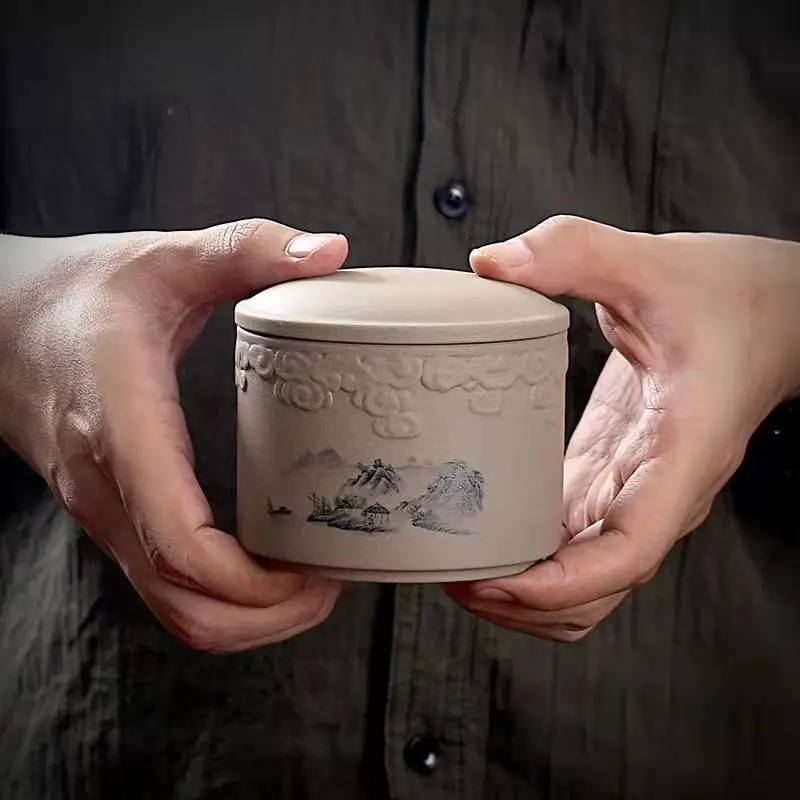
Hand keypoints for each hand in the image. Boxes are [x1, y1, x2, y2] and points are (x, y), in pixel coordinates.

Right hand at [0, 220, 347, 652]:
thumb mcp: (165, 257)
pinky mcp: (112, 512)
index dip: (258, 582)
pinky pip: (165, 586)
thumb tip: (333, 251)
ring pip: (174, 610)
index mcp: (125, 430)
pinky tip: (267, 563)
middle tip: (333, 582)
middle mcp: (109, 490)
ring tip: (311, 582)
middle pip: (187, 607)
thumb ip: (248, 250)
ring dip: (248, 617)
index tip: (322, 569)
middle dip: (269, 616)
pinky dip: (221, 597)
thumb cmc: (77, 290)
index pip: (183, 546)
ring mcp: (105, 510)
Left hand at [447, 216, 799, 640]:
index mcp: (679, 455)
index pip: (627, 555)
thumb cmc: (735, 297)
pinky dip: (532, 552)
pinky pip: (574, 538)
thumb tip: (491, 263)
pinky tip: (486, 528)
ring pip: (584, 578)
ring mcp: (636, 488)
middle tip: (450, 575)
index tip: (492, 582)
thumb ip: (575, 254)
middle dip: (522, 603)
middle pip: (594, 591)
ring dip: (524, 590)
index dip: (557, 585)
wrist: (776, 309)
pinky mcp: (615, 472)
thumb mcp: (654, 264)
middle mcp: (659, 490)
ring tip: (459, 564)